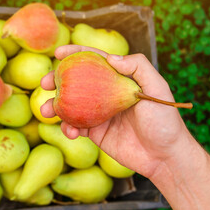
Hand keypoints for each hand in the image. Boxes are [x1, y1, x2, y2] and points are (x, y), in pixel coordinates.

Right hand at [40, 45, 189, 177]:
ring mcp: (99, 113)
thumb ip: (138, 67)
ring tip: (47, 110)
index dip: (76, 54)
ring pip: (71, 105)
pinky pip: (75, 126)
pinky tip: (70, 132)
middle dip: (57, 80)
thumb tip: (110, 58)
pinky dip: (68, 128)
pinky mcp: (95, 132)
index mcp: (119, 80)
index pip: (95, 61)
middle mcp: (106, 94)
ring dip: (55, 106)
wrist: (164, 156)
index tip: (58, 52)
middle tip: (45, 83)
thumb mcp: (157, 88)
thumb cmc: (165, 121)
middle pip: (77, 81)